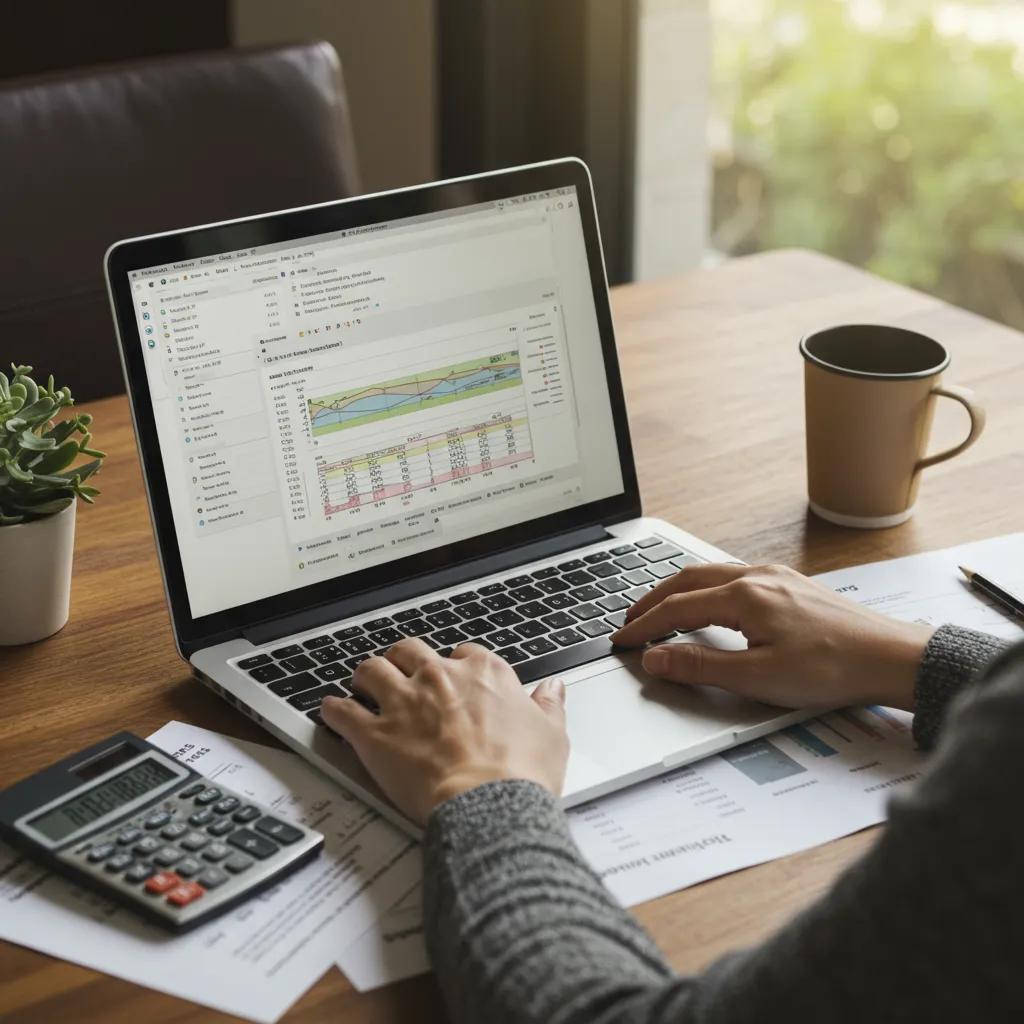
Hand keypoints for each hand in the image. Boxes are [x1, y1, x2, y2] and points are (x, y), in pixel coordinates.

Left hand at [319, 639, 568, 825]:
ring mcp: (404, 702)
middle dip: (403, 660)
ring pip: (371, 670)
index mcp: (483, 673)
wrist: (490, 805)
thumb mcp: (552, 733)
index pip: (462, 654)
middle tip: (400, 673)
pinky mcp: (375, 734)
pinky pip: (342, 711)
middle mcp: (439, 677)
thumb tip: (554, 689)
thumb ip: (549, 705)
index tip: (453, 678)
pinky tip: (330, 711)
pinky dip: (333, 710)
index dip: (455, 665)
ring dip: (366, 676)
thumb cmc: (521, 772)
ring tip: (362, 685)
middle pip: (409, 651)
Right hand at [611, 563, 932, 710]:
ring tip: (658, 609)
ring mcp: (775, 577)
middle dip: (651, 601)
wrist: (892, 658)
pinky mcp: (791, 584)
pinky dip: (704, 587)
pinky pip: (732, 575)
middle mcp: (756, 577)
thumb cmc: (834, 668)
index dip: (643, 627)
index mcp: (743, 596)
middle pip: (686, 580)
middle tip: (628, 620)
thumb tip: (656, 657)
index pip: (675, 609)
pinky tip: (707, 601)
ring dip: (676, 591)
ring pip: (709, 573)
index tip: (620, 641)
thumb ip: (700, 667)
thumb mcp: (759, 677)